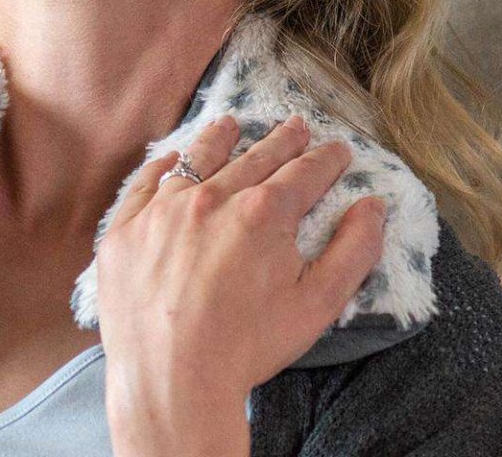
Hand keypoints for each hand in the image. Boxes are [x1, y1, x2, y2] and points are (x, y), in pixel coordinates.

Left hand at [96, 114, 386, 408]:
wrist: (169, 377)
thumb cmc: (248, 346)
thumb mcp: (317, 304)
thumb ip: (352, 250)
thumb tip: (374, 206)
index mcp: (263, 212)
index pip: (303, 173)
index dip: (325, 160)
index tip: (337, 149)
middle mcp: (212, 197)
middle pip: (255, 158)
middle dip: (282, 141)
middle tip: (296, 125)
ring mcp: (164, 208)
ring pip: (198, 159)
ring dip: (219, 139)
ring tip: (231, 123)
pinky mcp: (127, 226)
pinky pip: (146, 183)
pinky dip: (163, 166)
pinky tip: (172, 158)